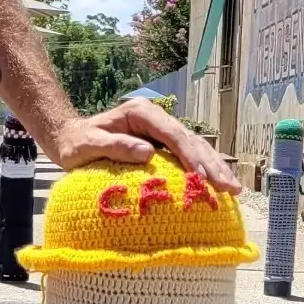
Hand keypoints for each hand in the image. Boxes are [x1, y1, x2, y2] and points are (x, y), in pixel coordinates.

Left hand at [48, 98, 241, 192]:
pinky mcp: (163, 146)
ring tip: (233, 190)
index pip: (172, 133)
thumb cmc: (75, 144)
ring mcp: (161, 132)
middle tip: (227, 188)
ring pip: (195, 147)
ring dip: (214, 168)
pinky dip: (205, 171)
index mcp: (140, 113)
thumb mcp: (87, 146)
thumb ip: (114, 147)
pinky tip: (219, 187)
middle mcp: (155, 119)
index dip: (189, 155)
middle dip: (210, 164)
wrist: (70, 140)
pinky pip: (188, 157)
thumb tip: (149, 152)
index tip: (201, 177)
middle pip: (190, 140)